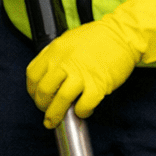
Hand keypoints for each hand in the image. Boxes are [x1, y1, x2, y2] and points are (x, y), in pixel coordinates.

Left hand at [25, 0, 155, 127]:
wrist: (123, 34)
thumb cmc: (98, 37)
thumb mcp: (68, 39)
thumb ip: (55, 56)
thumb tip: (47, 74)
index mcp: (55, 51)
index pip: (33, 75)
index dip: (32, 90)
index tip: (37, 96)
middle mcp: (65, 63)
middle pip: (44, 91)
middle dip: (42, 106)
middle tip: (46, 111)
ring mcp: (81, 75)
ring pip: (60, 101)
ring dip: (55, 115)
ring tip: (56, 121)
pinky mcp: (98, 85)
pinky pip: (83, 106)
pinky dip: (81, 113)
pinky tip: (82, 111)